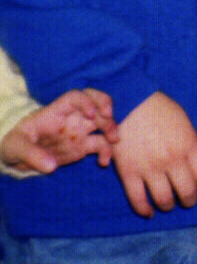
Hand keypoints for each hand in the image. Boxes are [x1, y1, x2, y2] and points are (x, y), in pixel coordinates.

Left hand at [0, 88, 117, 174]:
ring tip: (113, 141)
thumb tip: (51, 166)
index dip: (86, 101)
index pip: (74, 97)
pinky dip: (107, 151)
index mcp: (55, 112)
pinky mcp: (84, 146)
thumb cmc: (17, 144)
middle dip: (105, 107)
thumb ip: (31, 155)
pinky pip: (101, 144)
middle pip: (95, 102)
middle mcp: (72, 118)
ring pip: (102, 120)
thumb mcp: (16, 147)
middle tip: (108, 118)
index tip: (91, 113)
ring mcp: (80, 131)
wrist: (19, 156)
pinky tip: (103, 162)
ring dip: (112, 127)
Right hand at [113, 92, 196, 218]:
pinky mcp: (128, 172)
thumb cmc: (158, 109)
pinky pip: (138, 200)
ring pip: (164, 200)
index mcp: (188, 144)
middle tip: (186, 199)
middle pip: (187, 192)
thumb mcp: (183, 122)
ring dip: (168, 205)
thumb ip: (190, 144)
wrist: (128, 101)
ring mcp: (150, 167)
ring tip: (167, 203)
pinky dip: (144, 210)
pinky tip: (149, 212)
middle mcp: (172, 159)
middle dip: (189, 199)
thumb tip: (193, 164)